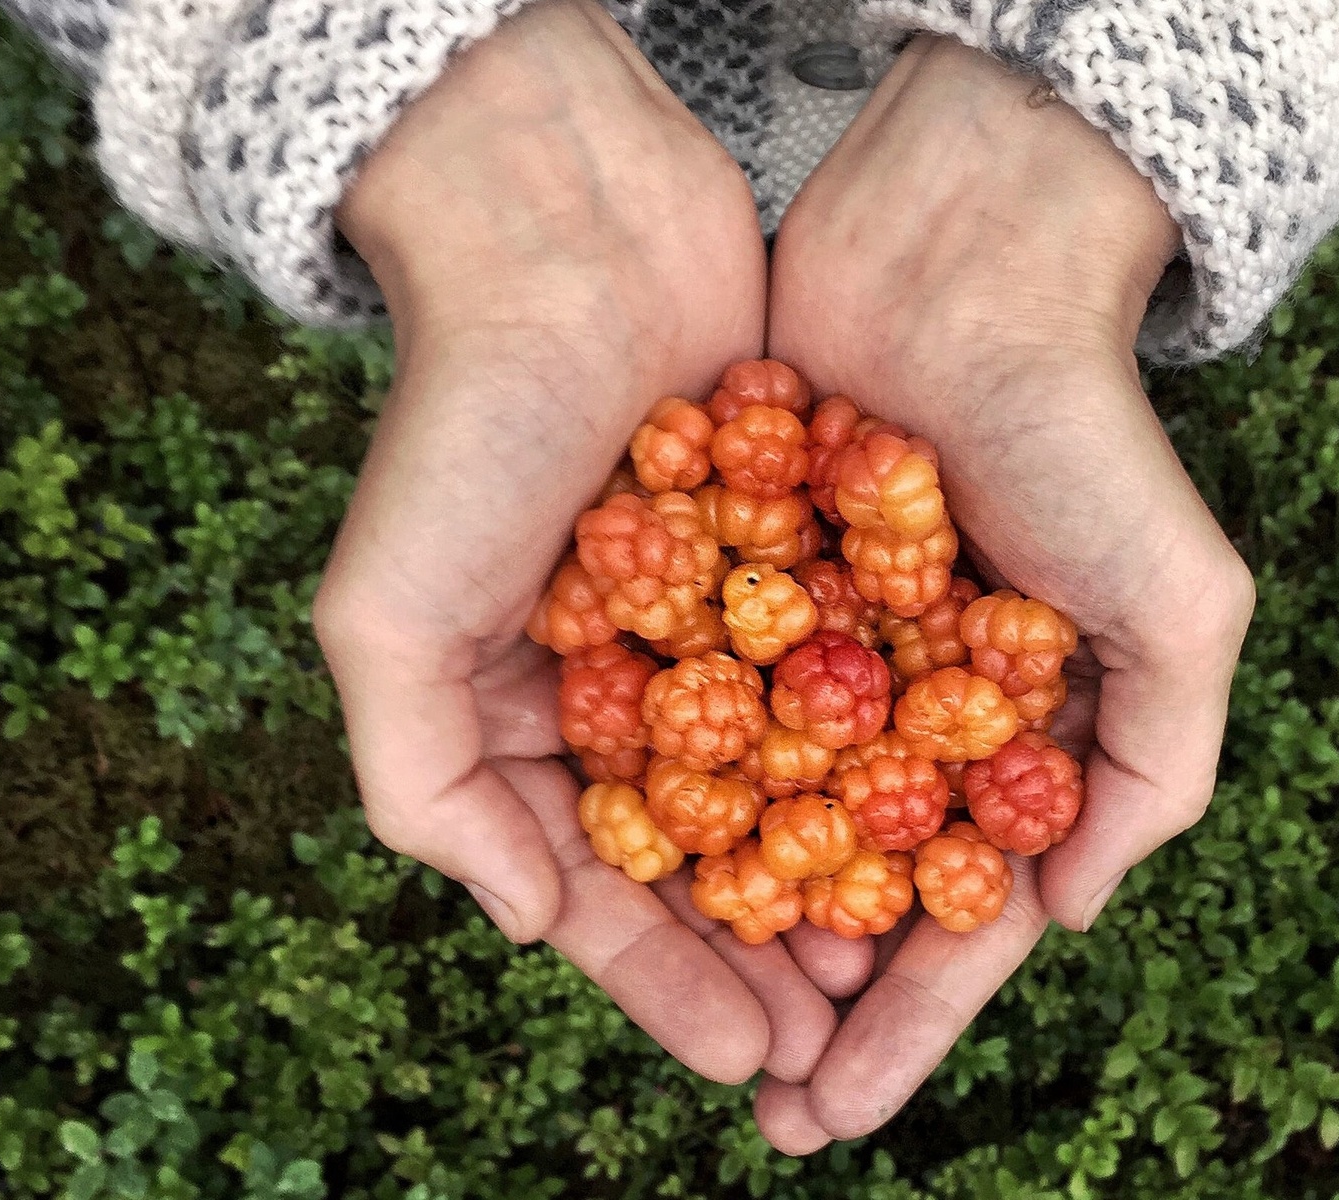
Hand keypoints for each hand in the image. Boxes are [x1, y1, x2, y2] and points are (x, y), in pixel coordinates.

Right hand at [315, 0, 834, 1086]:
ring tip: (902, 963)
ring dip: (838, 872)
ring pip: (791, 778)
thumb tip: (534, 924)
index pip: (602, 883)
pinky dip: (892, 748)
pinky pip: (853, 671)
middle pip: (709, 850)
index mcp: (523, 709)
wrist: (570, 234)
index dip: (665, 980)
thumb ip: (427, 787)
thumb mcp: (387, 618)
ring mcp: (716, 613)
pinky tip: (952, 819)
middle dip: (762, 951)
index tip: (745, 1063)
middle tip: (836, 1041)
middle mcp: (623, 675)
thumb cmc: (464, 425)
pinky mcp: (796, 545)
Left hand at [759, 38, 1255, 1149]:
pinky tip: (607, 869)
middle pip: (845, 890)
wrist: (960, 259)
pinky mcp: (731, 581)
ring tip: (681, 1018)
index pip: (958, 915)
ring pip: (756, 819)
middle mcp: (910, 710)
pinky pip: (685, 709)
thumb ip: (1159, 768)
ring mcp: (816, 651)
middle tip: (753, 1103)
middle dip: (804, 1002)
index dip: (909, 1026)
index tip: (840, 1118)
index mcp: (1016, 736)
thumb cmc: (1084, 432)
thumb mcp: (1179, 605)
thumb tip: (1066, 917)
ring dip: (722, 923)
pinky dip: (656, 788)